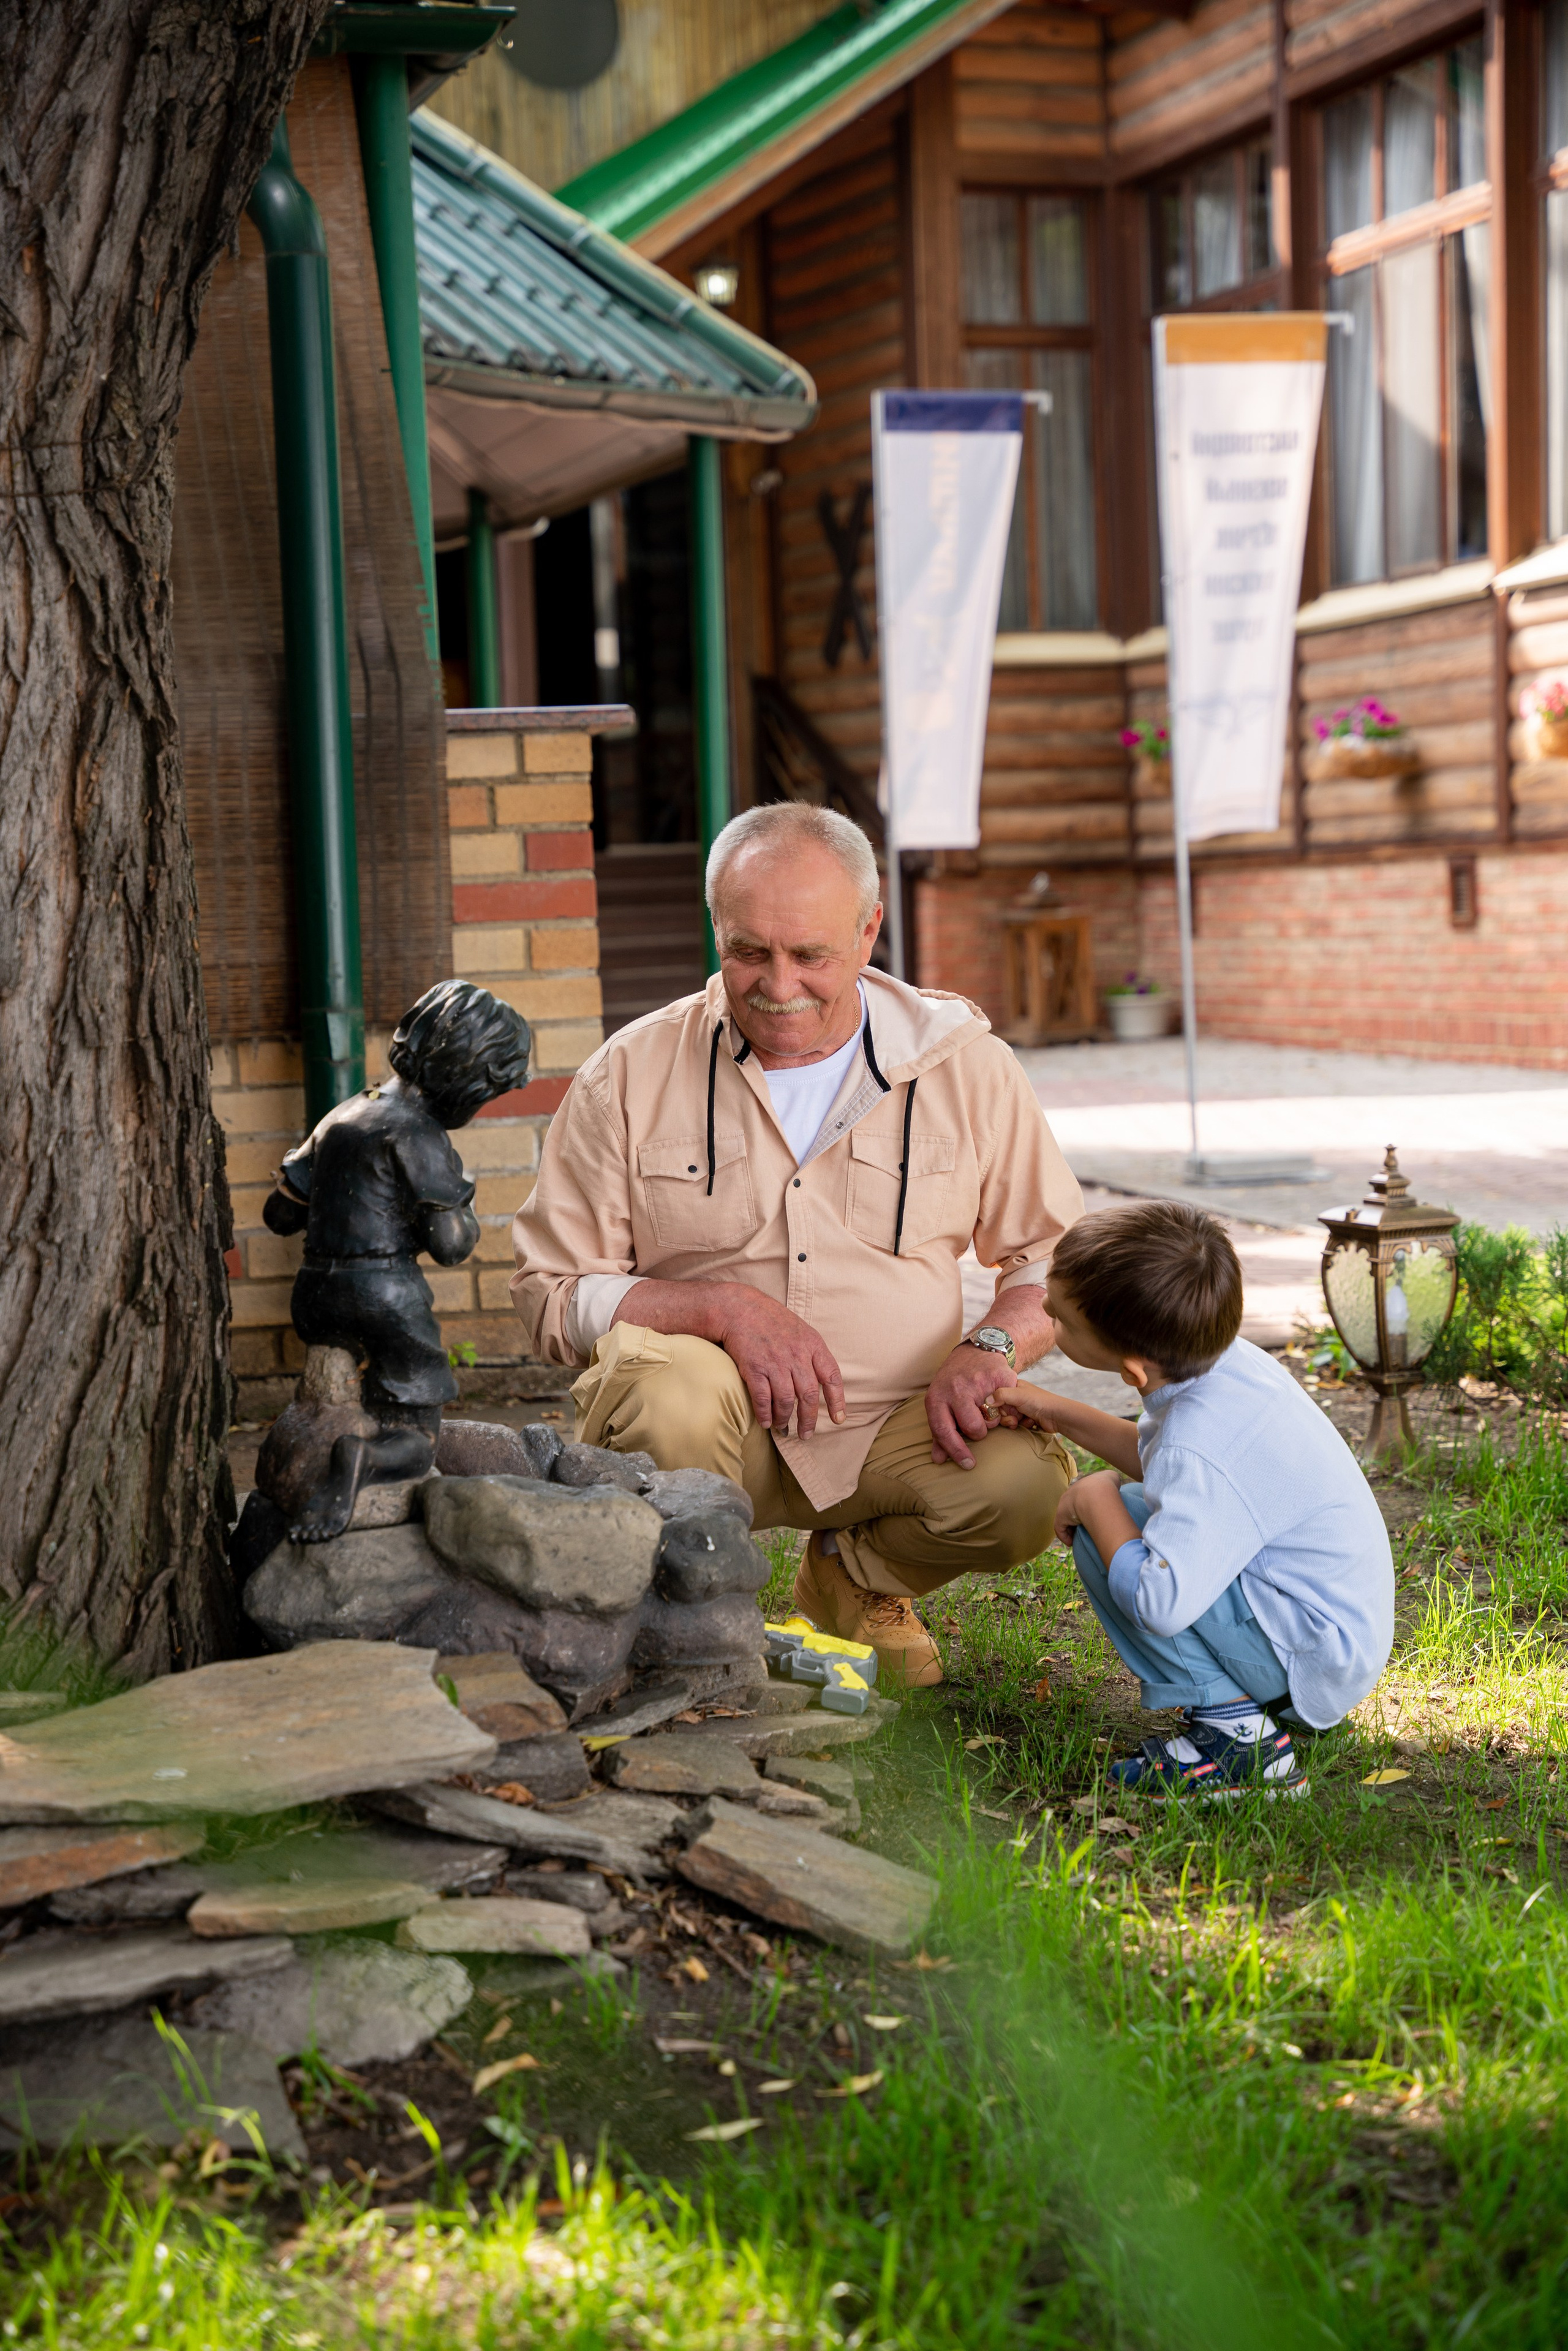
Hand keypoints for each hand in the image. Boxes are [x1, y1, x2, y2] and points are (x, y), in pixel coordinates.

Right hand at [712, 1287, 845, 1437]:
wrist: (740, 1308)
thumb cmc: (772, 1320)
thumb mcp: (802, 1330)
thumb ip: (812, 1354)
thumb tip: (822, 1381)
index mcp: (813, 1344)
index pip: (831, 1376)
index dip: (837, 1400)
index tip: (838, 1419)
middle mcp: (796, 1355)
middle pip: (808, 1395)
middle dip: (809, 1420)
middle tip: (806, 1434)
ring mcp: (775, 1362)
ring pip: (786, 1400)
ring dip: (785, 1419)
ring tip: (783, 1428)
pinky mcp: (754, 1367)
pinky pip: (762, 1398)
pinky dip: (765, 1414)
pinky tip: (766, 1422)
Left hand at [925, 1342, 1017, 1468]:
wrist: (974, 1352)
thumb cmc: (954, 1383)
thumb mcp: (940, 1403)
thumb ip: (940, 1432)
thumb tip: (938, 1460)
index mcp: (937, 1398)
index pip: (943, 1430)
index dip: (955, 1450)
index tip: (967, 1464)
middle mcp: (956, 1389)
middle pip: (972, 1427)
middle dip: (978, 1431)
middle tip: (979, 1421)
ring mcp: (978, 1381)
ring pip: (992, 1420)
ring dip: (993, 1420)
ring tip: (988, 1408)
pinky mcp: (999, 1376)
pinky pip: (1008, 1406)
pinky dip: (1007, 1409)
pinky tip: (1000, 1400)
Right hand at [988, 1381, 1067, 1434]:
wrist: (1057, 1416)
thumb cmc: (1039, 1401)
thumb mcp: (1018, 1395)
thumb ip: (1000, 1395)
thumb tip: (986, 1401)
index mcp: (1013, 1386)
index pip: (996, 1396)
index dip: (997, 1405)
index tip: (1001, 1410)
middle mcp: (1016, 1396)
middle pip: (1000, 1409)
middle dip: (1006, 1416)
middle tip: (1014, 1418)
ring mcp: (1021, 1408)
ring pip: (1007, 1418)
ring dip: (1014, 1421)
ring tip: (1023, 1420)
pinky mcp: (1025, 1419)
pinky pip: (1016, 1424)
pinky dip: (1022, 1425)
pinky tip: (1030, 1423)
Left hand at [1054, 1468, 1117, 1546]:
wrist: (1098, 1491)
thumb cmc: (1108, 1485)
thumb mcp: (1113, 1479)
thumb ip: (1111, 1483)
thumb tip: (1114, 1492)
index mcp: (1082, 1486)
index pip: (1081, 1499)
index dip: (1087, 1509)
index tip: (1094, 1518)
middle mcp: (1071, 1495)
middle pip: (1072, 1511)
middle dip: (1079, 1521)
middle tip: (1089, 1529)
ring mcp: (1064, 1504)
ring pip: (1066, 1520)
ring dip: (1073, 1530)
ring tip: (1083, 1538)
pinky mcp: (1061, 1515)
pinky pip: (1061, 1528)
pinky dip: (1066, 1537)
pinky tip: (1073, 1542)